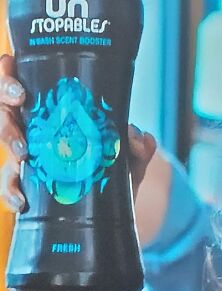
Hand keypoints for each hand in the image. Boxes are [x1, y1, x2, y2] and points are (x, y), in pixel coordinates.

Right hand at [0, 54, 156, 212]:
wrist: (114, 214)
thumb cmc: (115, 177)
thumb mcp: (131, 161)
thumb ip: (138, 148)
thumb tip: (138, 138)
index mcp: (55, 115)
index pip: (24, 84)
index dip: (9, 76)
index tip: (21, 88)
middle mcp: (35, 133)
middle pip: (5, 111)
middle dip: (6, 108)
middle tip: (19, 108)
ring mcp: (28, 160)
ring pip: (4, 143)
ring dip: (9, 139)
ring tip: (24, 153)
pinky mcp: (27, 188)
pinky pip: (9, 186)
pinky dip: (11, 192)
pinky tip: (22, 200)